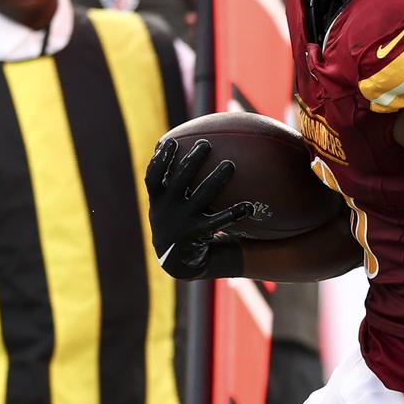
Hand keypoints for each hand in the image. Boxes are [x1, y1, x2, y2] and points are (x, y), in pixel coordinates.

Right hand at [145, 136, 260, 279]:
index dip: (160, 160)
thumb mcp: (165, 206)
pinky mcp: (199, 235)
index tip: (169, 142)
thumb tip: (172, 151)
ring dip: (216, 179)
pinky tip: (250, 206)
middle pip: (180, 180)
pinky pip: (220, 221)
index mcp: (157, 201)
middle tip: (206, 143)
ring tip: (230, 164)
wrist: (177, 262)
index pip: (153, 177)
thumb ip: (168, 184)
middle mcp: (167, 211)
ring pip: (202, 196)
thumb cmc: (175, 223)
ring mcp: (183, 223)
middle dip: (192, 160)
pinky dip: (235, 213)